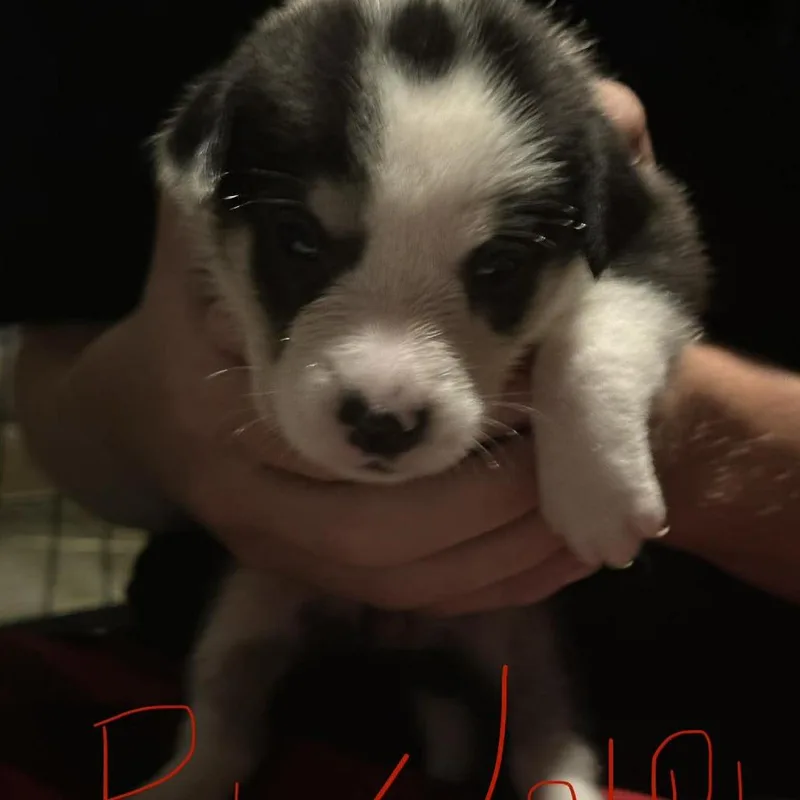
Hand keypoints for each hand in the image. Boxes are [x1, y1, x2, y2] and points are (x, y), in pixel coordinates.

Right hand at [19, 80, 650, 616]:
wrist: (144, 399)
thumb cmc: (214, 298)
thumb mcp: (238, 225)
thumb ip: (319, 190)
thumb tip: (512, 135)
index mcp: (225, 388)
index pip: (354, 419)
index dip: (457, 414)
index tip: (539, 384)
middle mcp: (238, 486)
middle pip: (385, 523)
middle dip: (495, 502)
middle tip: (571, 460)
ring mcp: (269, 544)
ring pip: (403, 580)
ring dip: (507, 558)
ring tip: (585, 520)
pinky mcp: (300, 577)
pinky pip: (405, 605)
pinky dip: (489, 590)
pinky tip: (555, 557)